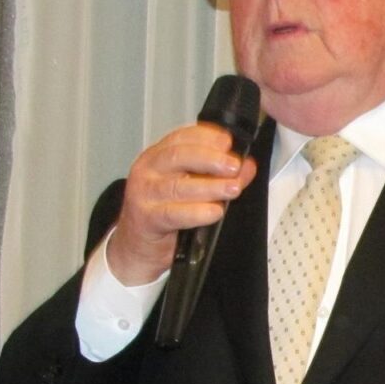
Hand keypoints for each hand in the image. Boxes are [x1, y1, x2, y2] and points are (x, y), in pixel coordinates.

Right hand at [106, 122, 257, 284]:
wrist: (137, 246)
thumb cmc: (165, 212)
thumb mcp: (191, 188)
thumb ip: (217, 175)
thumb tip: (247, 166)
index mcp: (158, 156)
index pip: (182, 137)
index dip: (207, 137)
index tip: (228, 143)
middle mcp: (148, 170)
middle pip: (179, 155)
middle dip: (210, 159)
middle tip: (234, 166)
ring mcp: (144, 194)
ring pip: (178, 185)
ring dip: (210, 187)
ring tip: (233, 189)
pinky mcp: (146, 218)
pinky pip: (173, 213)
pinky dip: (197, 212)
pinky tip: (215, 212)